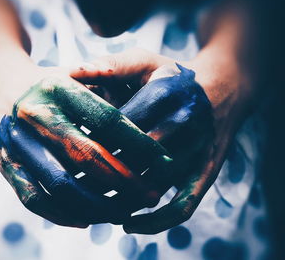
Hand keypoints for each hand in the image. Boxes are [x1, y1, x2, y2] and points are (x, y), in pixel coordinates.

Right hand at [0, 66, 174, 225]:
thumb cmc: (49, 83)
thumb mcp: (76, 73)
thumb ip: (109, 91)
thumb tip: (150, 122)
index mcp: (59, 87)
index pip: (108, 119)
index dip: (140, 143)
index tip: (166, 161)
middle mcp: (36, 113)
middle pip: (87, 156)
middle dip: (125, 181)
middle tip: (152, 195)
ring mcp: (17, 141)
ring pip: (61, 185)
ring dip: (97, 205)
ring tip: (124, 212)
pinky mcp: (5, 163)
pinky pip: (34, 198)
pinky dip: (62, 214)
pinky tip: (87, 219)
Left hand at [71, 48, 251, 233]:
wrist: (222, 90)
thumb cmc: (173, 76)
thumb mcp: (145, 60)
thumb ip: (110, 65)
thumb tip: (73, 73)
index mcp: (164, 95)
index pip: (116, 128)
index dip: (88, 143)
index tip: (62, 153)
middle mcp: (183, 125)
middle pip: (131, 161)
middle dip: (96, 176)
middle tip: (65, 184)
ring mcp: (197, 152)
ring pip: (152, 187)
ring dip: (118, 203)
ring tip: (88, 206)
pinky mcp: (206, 172)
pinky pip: (183, 205)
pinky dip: (155, 222)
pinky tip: (128, 225)